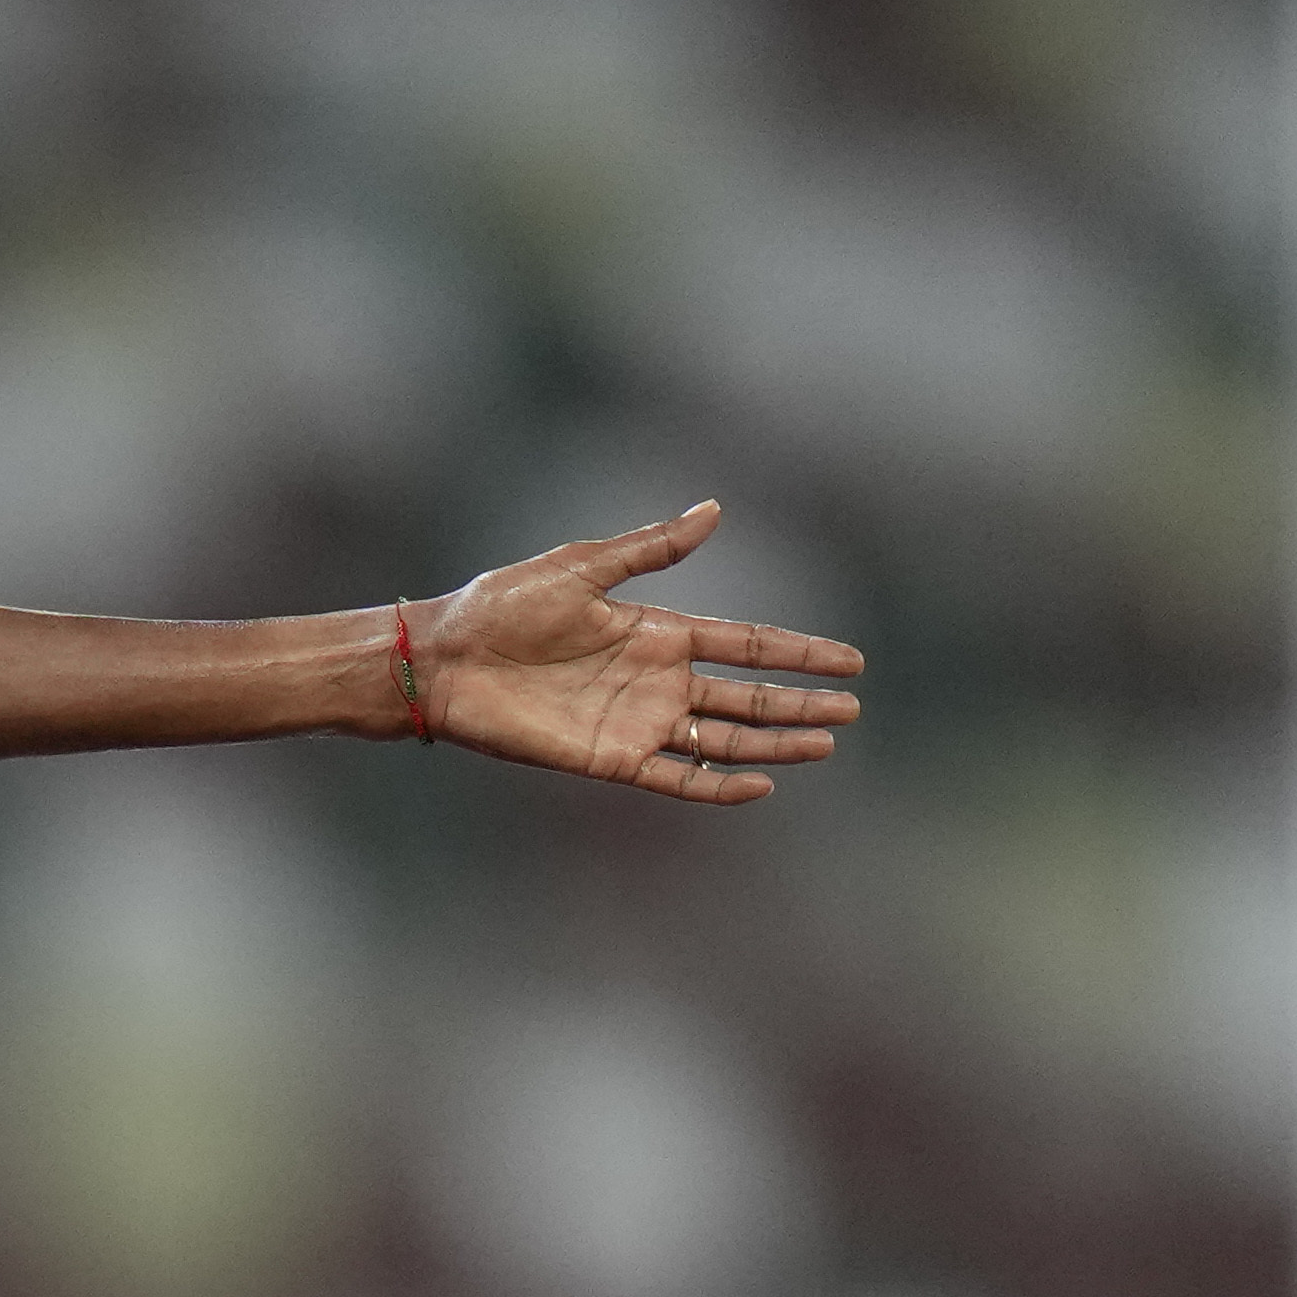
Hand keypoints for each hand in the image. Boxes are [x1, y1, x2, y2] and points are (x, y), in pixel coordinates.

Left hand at [411, 504, 861, 804]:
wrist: (443, 659)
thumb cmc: (502, 606)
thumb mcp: (582, 567)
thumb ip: (652, 548)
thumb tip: (715, 510)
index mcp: (657, 631)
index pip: (746, 645)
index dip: (798, 652)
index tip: (850, 659)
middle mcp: (656, 681)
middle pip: (746, 698)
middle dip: (800, 703)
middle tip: (853, 710)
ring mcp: (636, 723)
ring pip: (722, 740)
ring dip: (774, 744)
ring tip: (825, 743)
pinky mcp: (608, 760)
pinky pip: (675, 778)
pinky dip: (717, 785)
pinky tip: (761, 786)